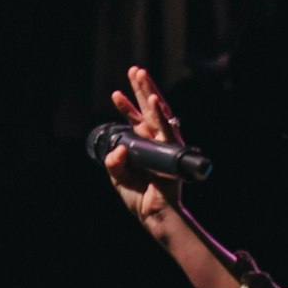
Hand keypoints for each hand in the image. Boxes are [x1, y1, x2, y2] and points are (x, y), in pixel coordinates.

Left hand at [106, 65, 186, 237]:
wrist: (156, 218)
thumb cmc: (142, 201)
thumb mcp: (120, 179)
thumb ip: (115, 163)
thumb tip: (117, 149)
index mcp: (145, 148)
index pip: (137, 122)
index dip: (127, 107)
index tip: (115, 93)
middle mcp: (156, 143)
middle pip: (149, 110)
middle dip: (140, 89)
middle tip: (134, 70)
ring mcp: (166, 146)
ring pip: (158, 113)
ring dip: (149, 92)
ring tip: (140, 74)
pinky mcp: (172, 154)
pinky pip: (167, 132)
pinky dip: (161, 116)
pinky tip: (154, 100)